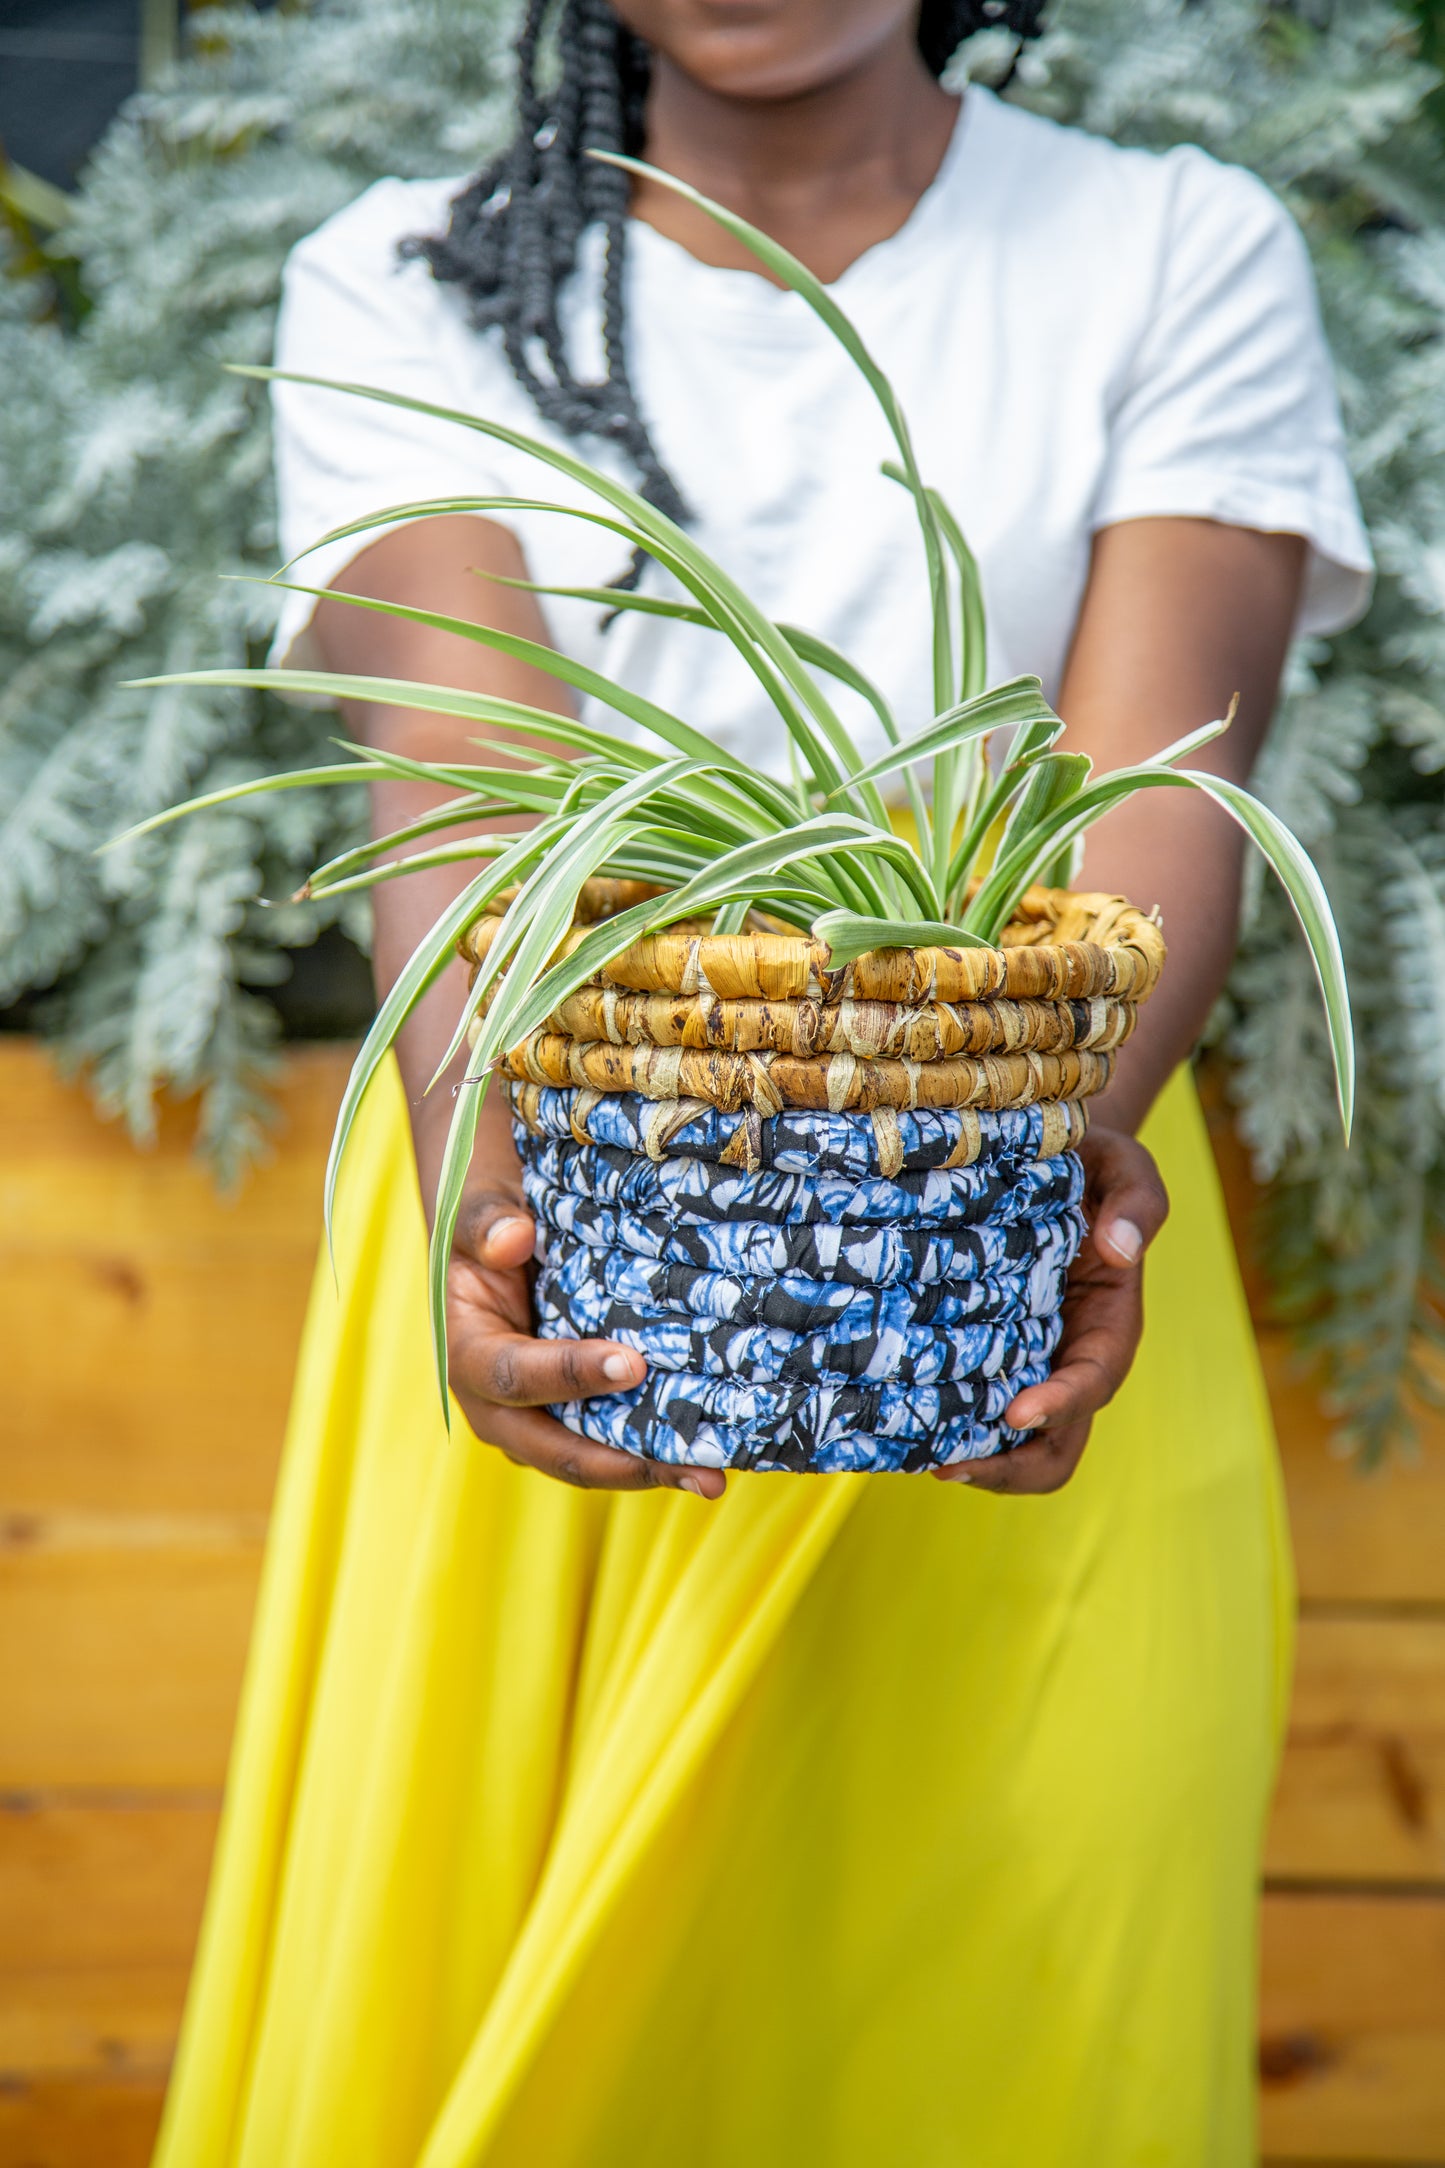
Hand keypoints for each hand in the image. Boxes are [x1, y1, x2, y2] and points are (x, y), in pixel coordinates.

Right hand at [446, 1183, 727, 1498]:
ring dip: (651, 1470)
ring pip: (589, 1461)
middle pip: (556, 1449)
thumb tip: (514, 1239)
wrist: (502, 1237)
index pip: (514, 1375)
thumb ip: (487, 1221)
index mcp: (466, 1353)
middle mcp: (496, 1404)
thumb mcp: (479, 1205)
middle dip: (625, 1463)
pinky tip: (706, 1451)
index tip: (633, 1363)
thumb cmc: (492, 1219)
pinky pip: (610, 1444)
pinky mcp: (570, 1418)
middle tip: (697, 1473)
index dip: (570, 1374)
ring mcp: (535, 1419)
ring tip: (712, 1478)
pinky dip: (654, 1449)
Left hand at [933, 1125, 1168, 1494]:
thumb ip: (1137, 1203)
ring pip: (1007, 1444)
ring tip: (914, 1455)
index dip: (1061, 1405)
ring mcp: (1022, 1362)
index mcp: (1109, 1323)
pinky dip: (939, 1424)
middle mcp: (1067, 1357)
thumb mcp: (1126, 1165)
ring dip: (970, 1459)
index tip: (1016, 1413)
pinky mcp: (979, 1352)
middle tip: (950, 1465)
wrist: (1046, 1154)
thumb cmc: (1090, 1162)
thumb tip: (1120, 1252)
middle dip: (1011, 1468)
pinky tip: (893, 1419)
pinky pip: (964, 1405)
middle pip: (1056, 1445)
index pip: (1094, 1382)